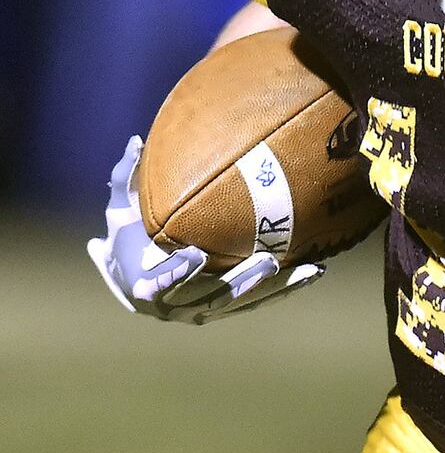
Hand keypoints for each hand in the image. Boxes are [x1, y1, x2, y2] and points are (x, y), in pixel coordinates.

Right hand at [87, 136, 324, 324]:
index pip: (160, 286)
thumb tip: (136, 141)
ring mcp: (203, 311)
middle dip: (242, 281)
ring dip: (276, 287)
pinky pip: (259, 301)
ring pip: (244, 302)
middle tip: (269, 262)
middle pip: (214, 298)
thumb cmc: (128, 235)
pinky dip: (286, 288)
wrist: (132, 273)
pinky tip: (315, 271)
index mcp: (143, 286)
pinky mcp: (227, 309)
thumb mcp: (121, 206)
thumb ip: (125, 176)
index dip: (176, 274)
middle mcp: (175, 307)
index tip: (195, 255)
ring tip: (308, 269)